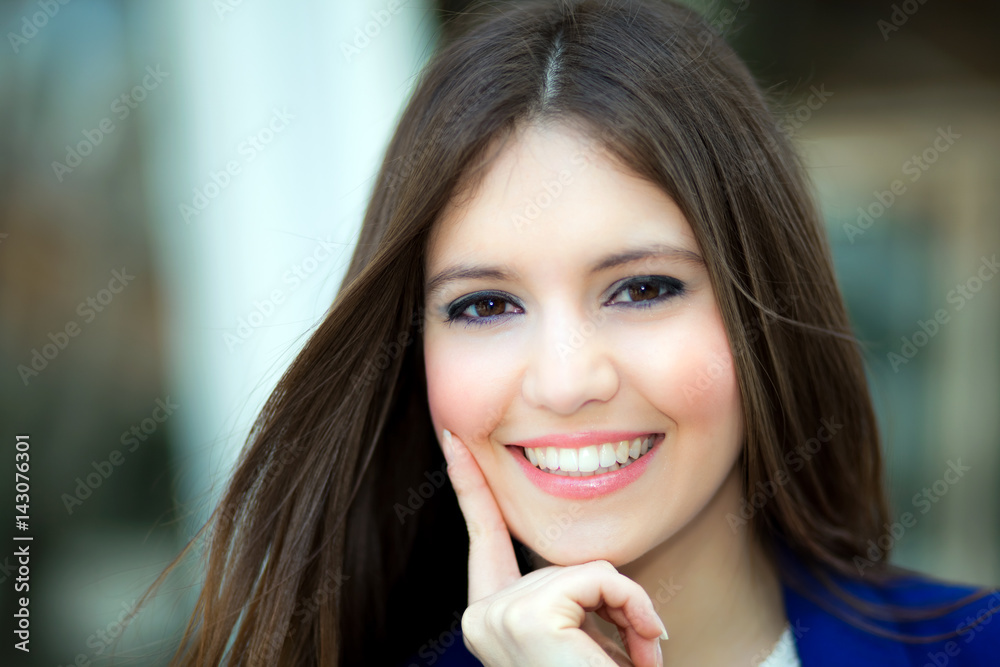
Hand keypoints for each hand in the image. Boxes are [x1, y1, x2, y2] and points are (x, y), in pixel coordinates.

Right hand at [439, 428, 667, 666]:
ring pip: (589, 565)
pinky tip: (642, 652)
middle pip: (562, 555)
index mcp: (489, 614)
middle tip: (637, 651)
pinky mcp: (531, 615)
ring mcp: (500, 614)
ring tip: (640, 655)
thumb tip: (590, 557)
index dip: (470, 482)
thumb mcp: (582, 630)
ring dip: (629, 608)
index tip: (456, 437)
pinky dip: (636, 606)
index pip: (483, 534)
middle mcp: (482, 614)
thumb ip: (572, 588)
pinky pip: (603, 575)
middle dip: (611, 596)